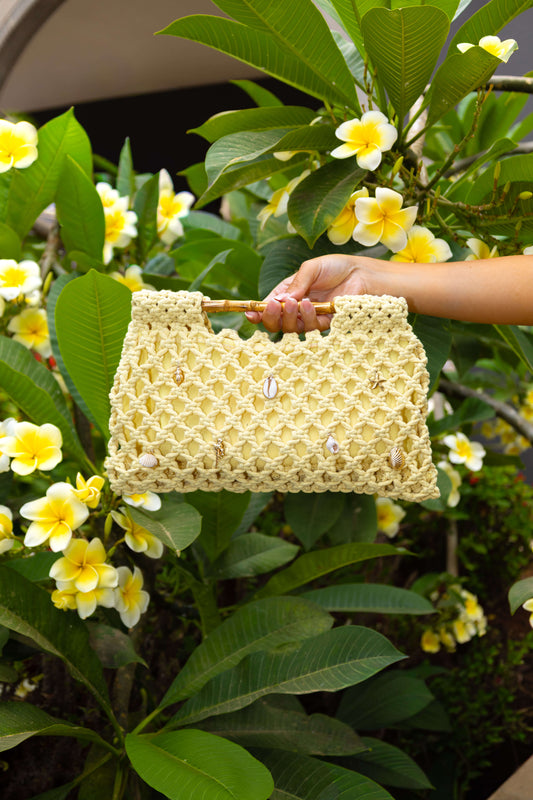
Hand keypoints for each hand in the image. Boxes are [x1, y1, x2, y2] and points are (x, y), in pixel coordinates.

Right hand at [246, 254, 372, 331]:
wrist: (361, 274)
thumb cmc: (336, 267)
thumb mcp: (311, 268)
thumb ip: (296, 284)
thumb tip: (279, 300)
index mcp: (288, 293)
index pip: (268, 306)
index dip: (257, 312)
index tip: (250, 313)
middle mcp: (297, 308)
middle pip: (276, 322)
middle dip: (271, 317)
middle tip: (273, 306)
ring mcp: (310, 318)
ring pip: (291, 328)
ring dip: (289, 317)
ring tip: (294, 303)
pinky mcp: (326, 325)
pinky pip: (311, 328)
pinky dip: (307, 318)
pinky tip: (309, 304)